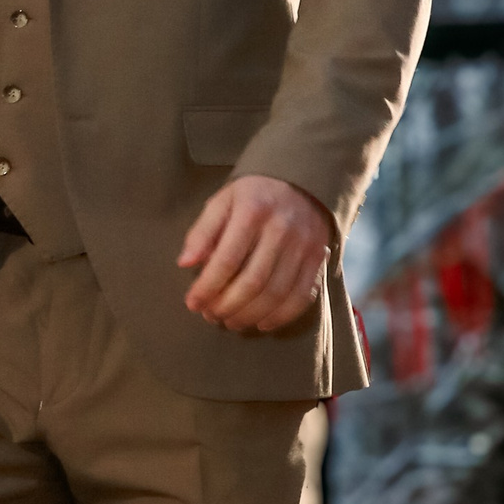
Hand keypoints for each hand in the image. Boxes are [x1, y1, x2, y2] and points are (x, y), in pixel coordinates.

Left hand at [179, 175, 332, 332]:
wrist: (303, 181)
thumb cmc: (253, 195)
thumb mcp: (222, 202)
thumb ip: (202, 232)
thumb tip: (185, 263)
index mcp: (253, 211)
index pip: (227, 259)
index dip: (207, 287)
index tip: (192, 303)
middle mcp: (282, 229)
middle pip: (253, 282)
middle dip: (227, 306)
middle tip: (210, 316)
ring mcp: (304, 245)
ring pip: (276, 294)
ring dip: (249, 316)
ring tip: (230, 321)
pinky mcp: (319, 259)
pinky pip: (302, 297)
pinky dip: (281, 317)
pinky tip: (261, 322)